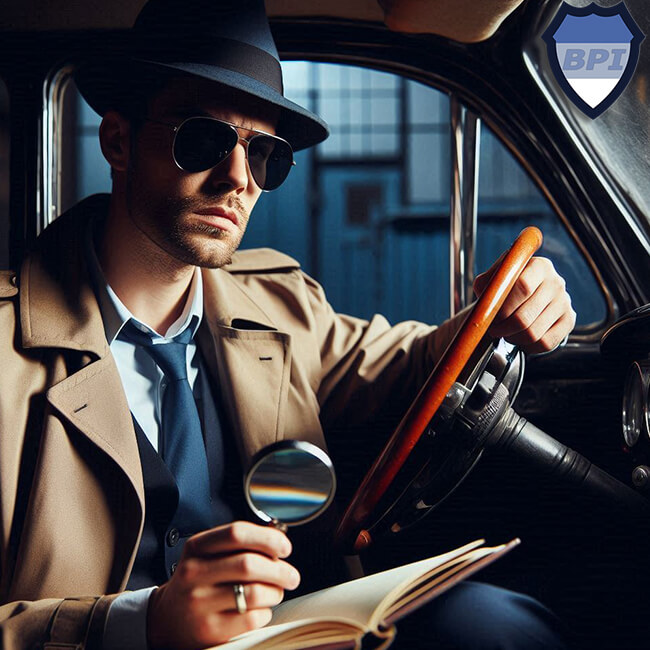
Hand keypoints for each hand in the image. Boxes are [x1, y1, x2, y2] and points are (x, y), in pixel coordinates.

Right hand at [146, 521, 299, 649]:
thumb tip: (279, 542)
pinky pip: (252, 618)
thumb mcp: (206, 554)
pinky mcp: (209, 630)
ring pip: (255, 593)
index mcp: (197, 547)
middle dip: (280, 569)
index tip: (284, 547)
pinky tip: (260, 610)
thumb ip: (237, 545)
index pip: (237, 533)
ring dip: (276, 592)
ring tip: (277, 592)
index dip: (267, 537)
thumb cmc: (198, 582)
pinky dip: (265, 613)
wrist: (166, 620)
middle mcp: (195, 573)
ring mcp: (200, 603)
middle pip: (250, 564)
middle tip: (291, 576)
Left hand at [473, 256, 575, 354]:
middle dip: (504, 328)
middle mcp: (556, 282)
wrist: (522, 297)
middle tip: (494, 329)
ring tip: (505, 333)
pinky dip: (528, 346)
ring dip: (513, 338)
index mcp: (539, 266)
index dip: (504, 307)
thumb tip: (487, 302)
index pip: (522, 287)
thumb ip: (487, 284)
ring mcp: (565, 302)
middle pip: (525, 315)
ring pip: (534, 333)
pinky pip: (546, 342)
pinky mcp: (569, 320)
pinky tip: (520, 338)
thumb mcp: (492, 279)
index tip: (492, 316)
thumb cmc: (504, 287)